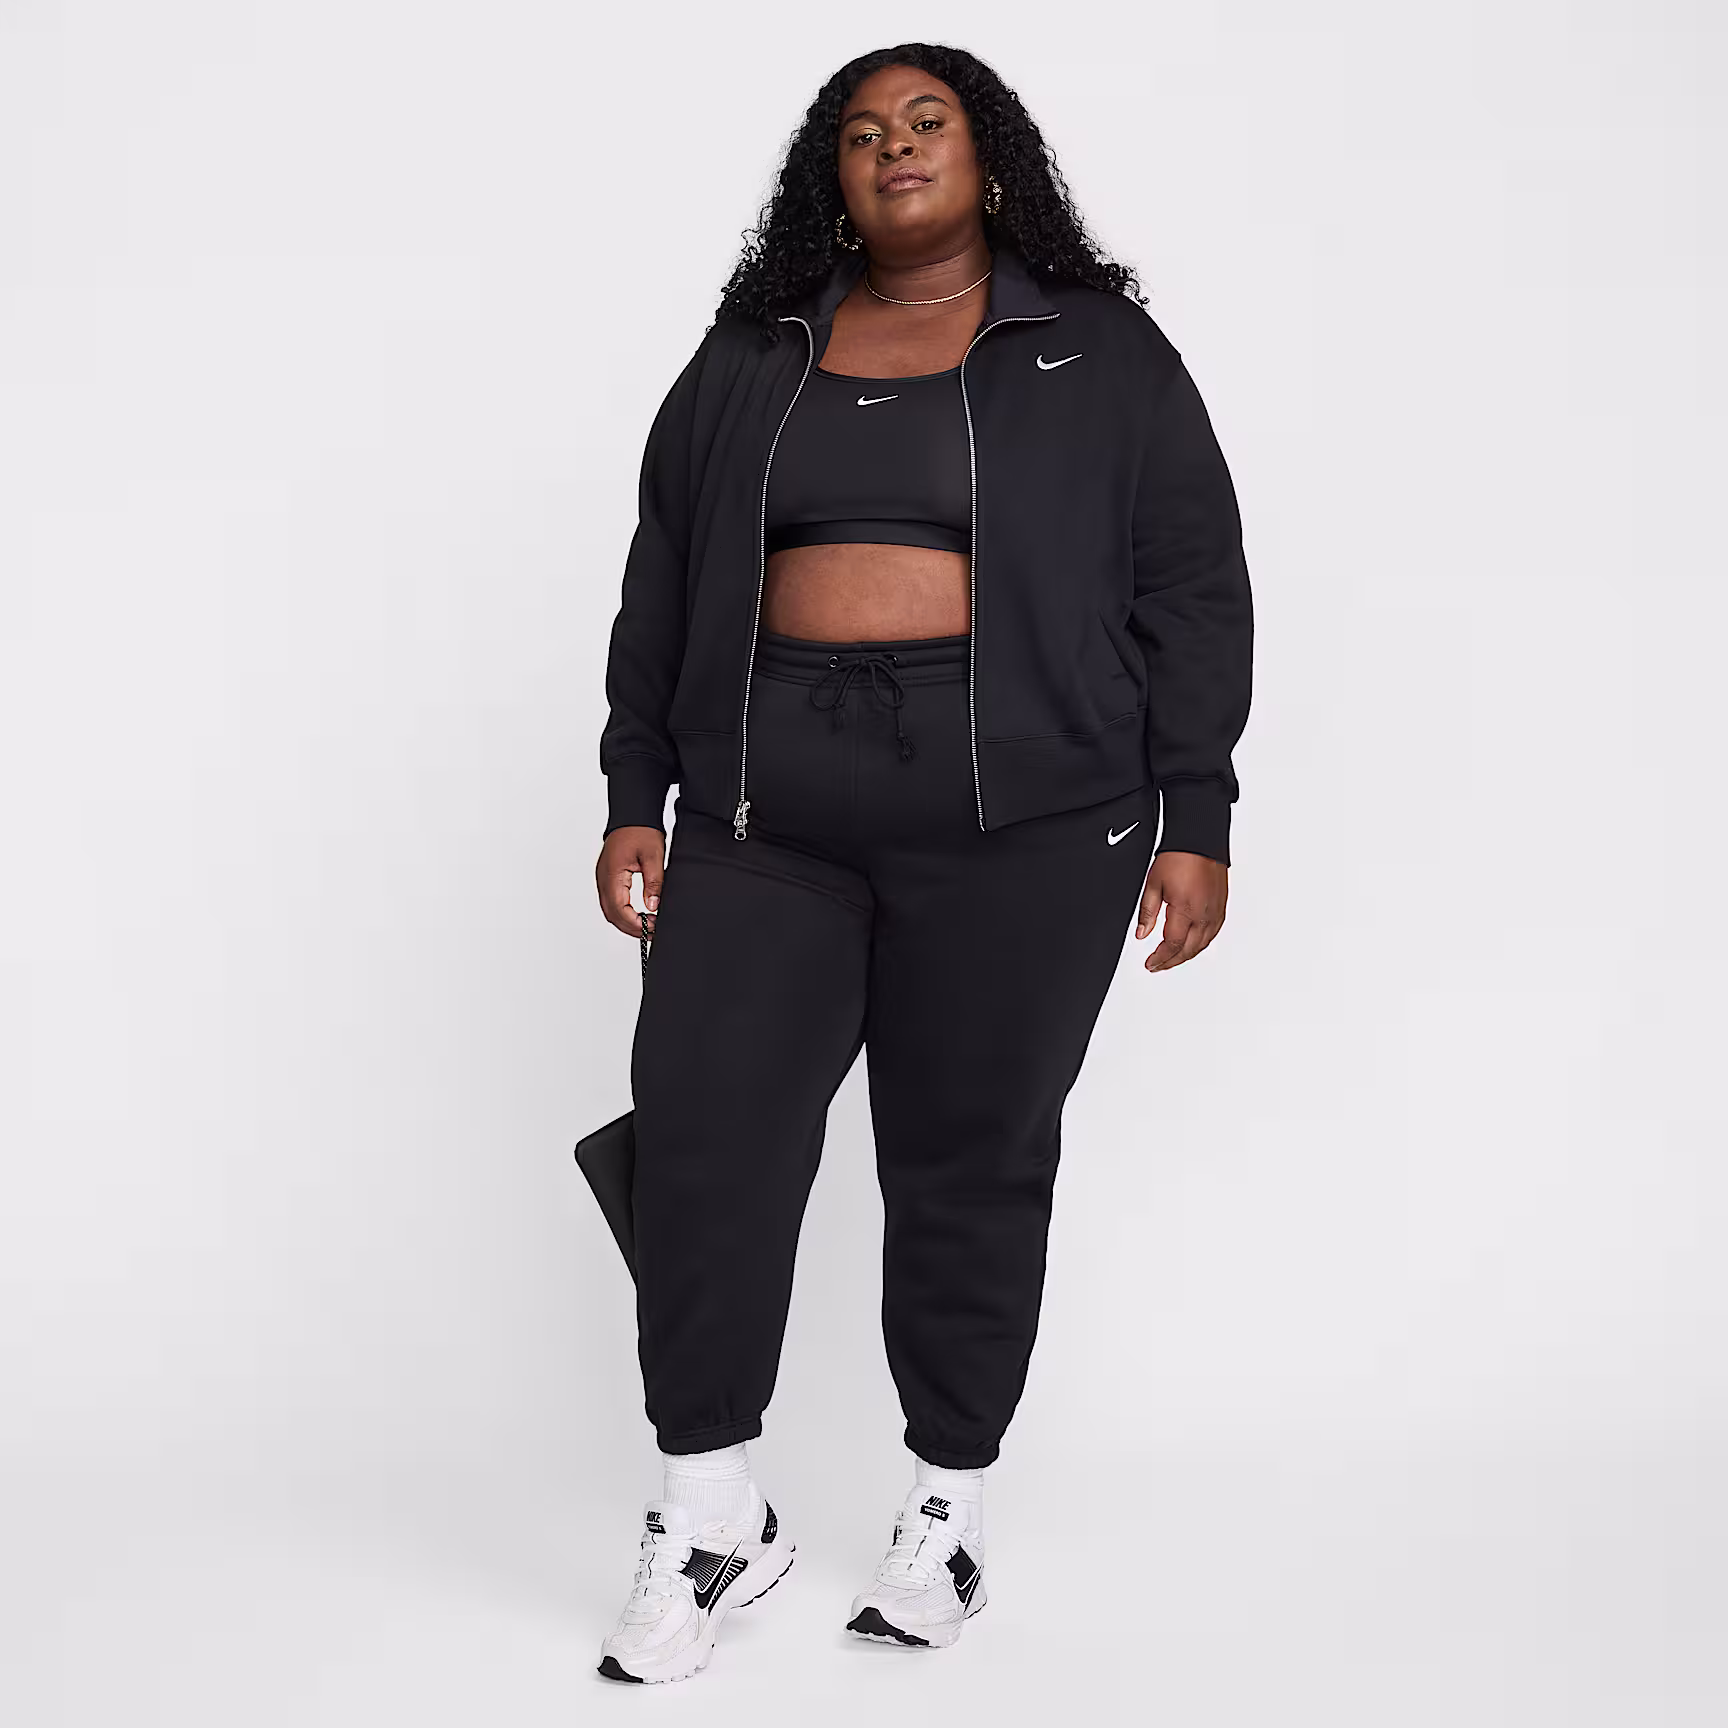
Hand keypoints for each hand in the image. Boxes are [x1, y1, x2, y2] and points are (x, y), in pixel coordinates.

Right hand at [597, 825, 665, 938]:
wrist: (632, 814)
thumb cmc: (640, 830)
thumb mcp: (653, 856)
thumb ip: (654, 882)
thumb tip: (653, 906)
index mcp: (612, 874)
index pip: (618, 908)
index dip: (634, 923)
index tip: (651, 929)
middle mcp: (603, 879)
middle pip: (612, 914)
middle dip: (631, 927)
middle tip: (652, 932)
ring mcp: (603, 879)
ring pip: (610, 910)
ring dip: (627, 921)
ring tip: (647, 925)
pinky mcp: (608, 878)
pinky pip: (611, 901)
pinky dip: (623, 912)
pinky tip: (638, 914)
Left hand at [1135, 850, 1227, 972]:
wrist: (1200, 840)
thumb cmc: (1179, 857)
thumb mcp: (1153, 884)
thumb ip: (1147, 913)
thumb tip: (1141, 933)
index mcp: (1186, 910)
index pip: (1172, 945)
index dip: (1160, 958)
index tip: (1150, 964)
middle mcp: (1204, 915)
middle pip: (1188, 950)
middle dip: (1171, 961)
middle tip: (1158, 966)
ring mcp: (1215, 912)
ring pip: (1202, 945)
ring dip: (1186, 955)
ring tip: (1171, 959)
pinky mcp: (1221, 907)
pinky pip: (1212, 934)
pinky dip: (1200, 944)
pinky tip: (1191, 945)